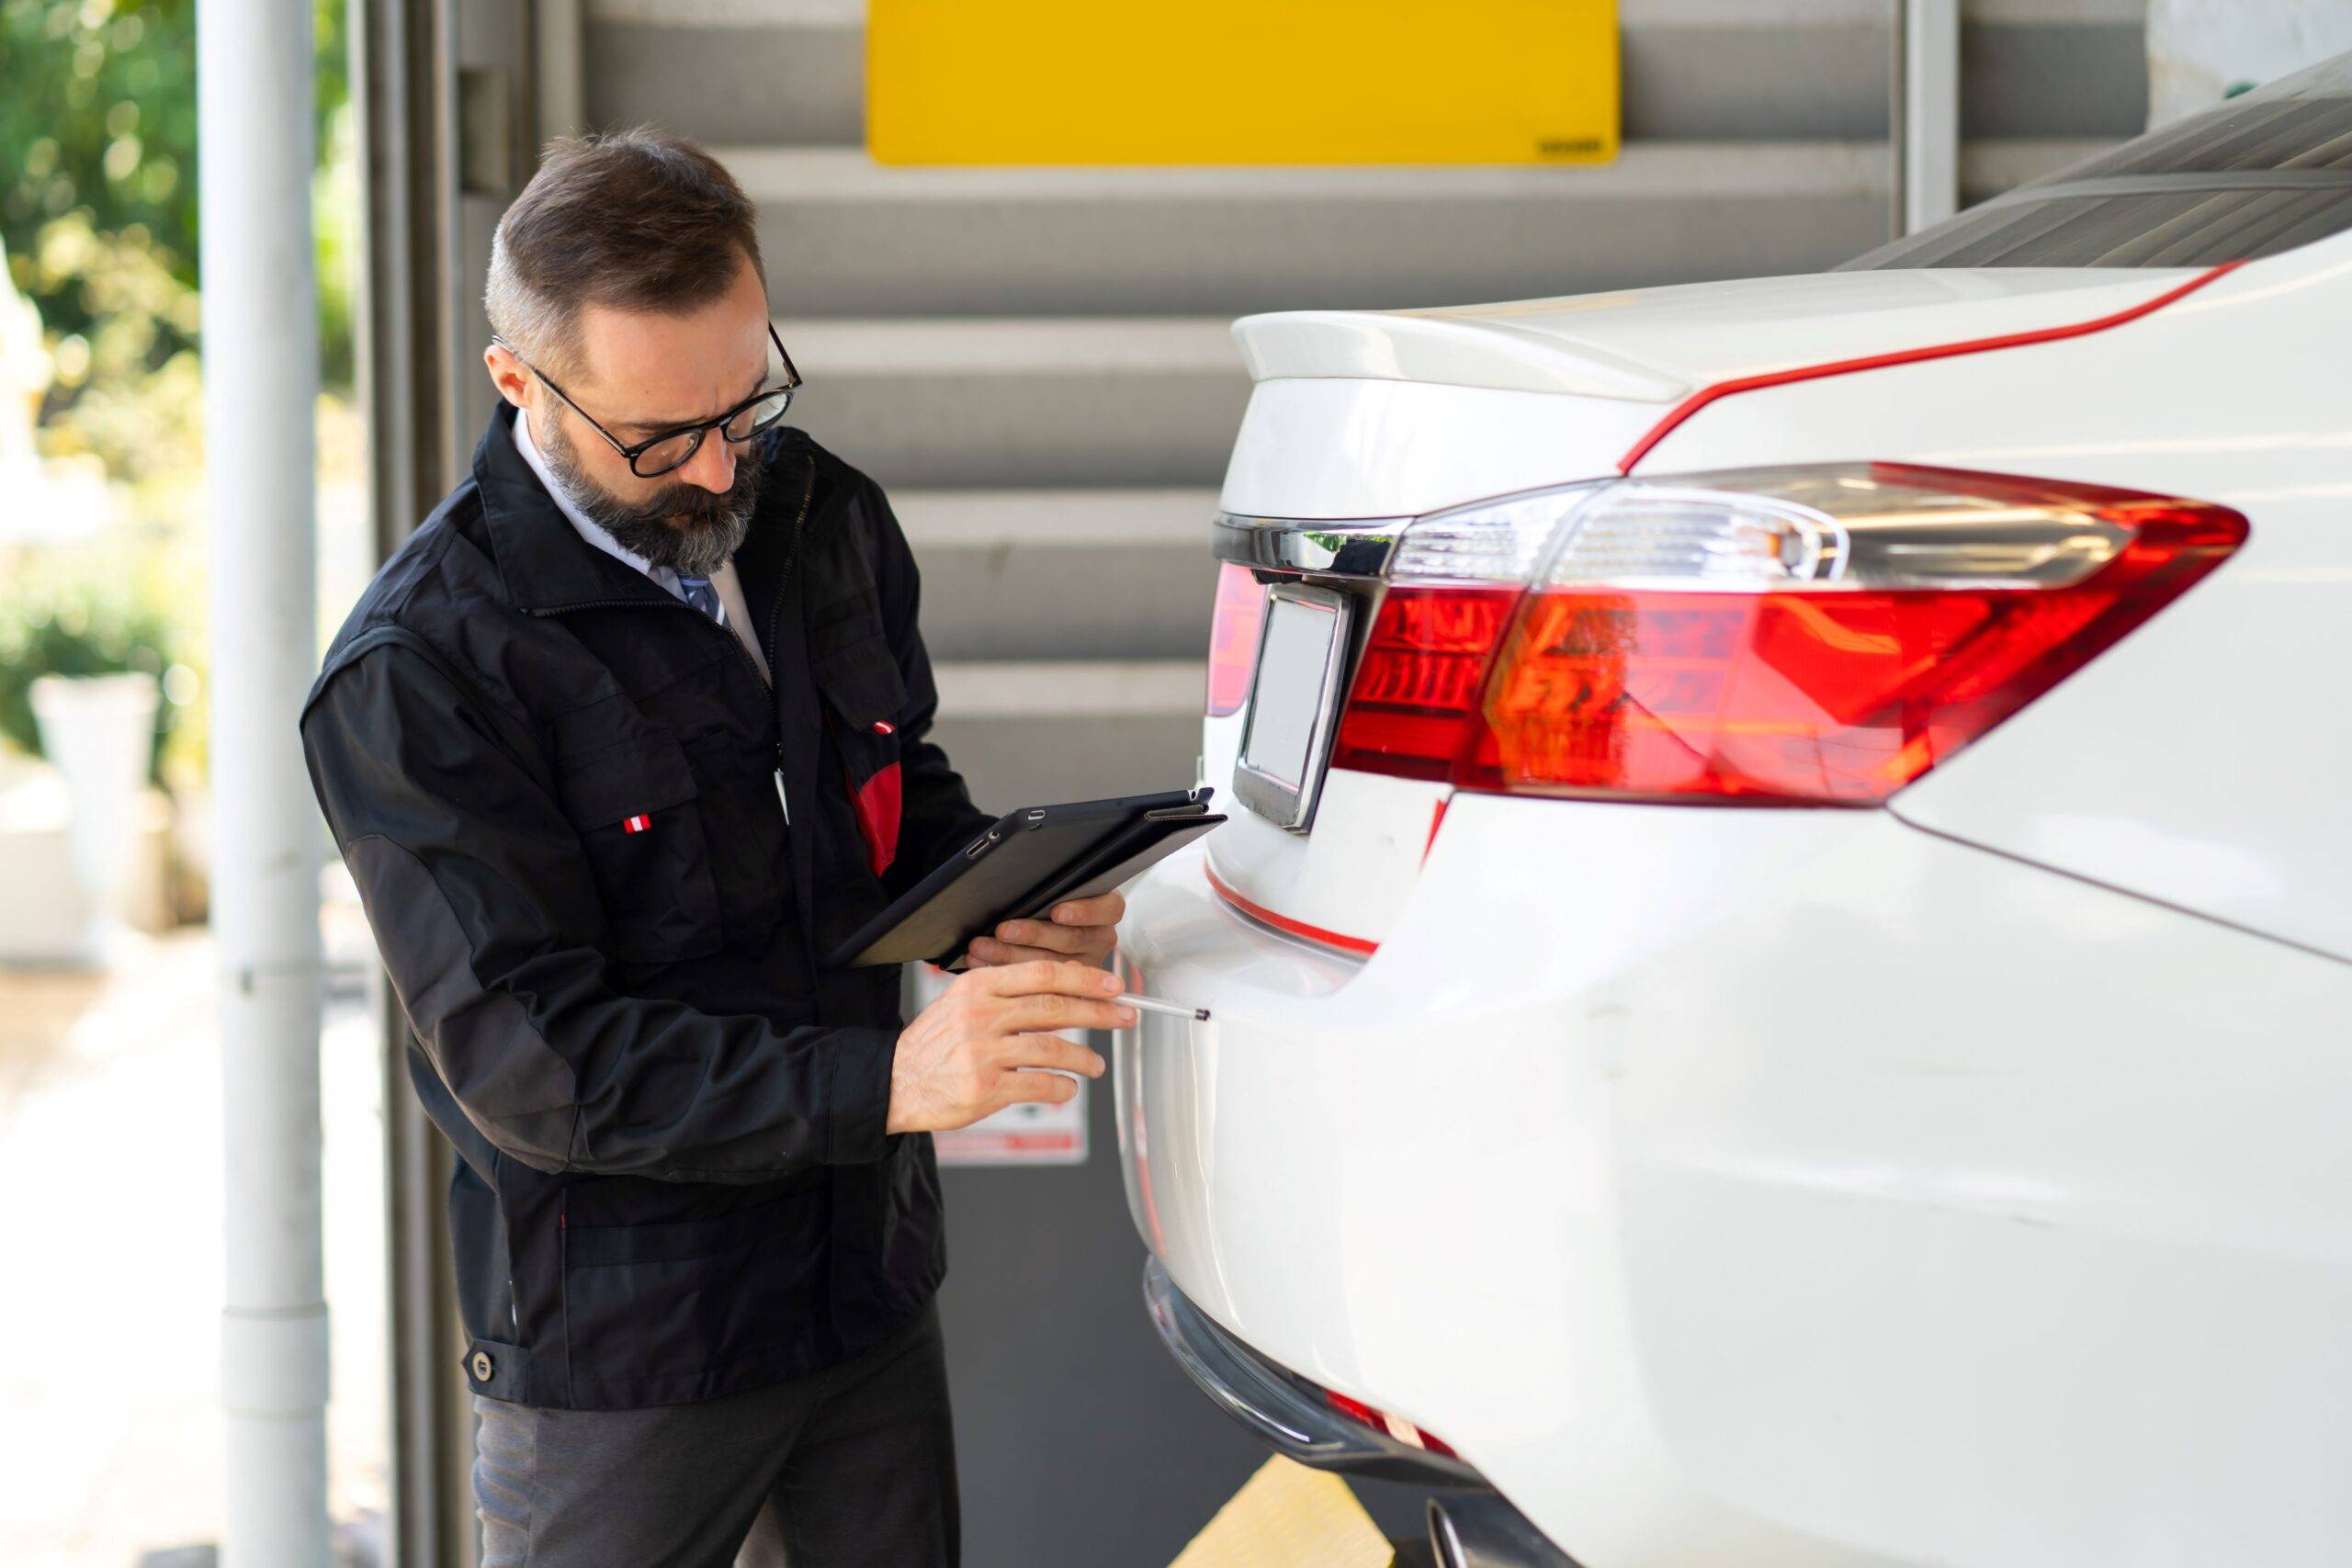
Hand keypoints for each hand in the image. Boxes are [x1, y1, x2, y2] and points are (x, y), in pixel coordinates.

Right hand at [885, 960, 1127, 1135]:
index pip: (1042, 973)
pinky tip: (1067, 1088)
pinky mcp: (985, 1087)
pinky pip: (1038, 1084)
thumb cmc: (936, 1044)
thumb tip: (1067, 996)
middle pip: (1054, 1006)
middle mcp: (981, 1015)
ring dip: (1083, 1057)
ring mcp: (983, 1052)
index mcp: (978, 987)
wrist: (897, 1082)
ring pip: (1052, 1048)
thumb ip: (1009, 997)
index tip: (1112, 985)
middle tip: (1124, 1016)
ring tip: (1096, 1065)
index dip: (1084, 977)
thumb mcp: (964, 1005)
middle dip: (1098, 1012)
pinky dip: (1061, 1087)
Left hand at [964, 890, 1124, 969]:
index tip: (1057, 912)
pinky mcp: (1064, 986)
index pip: (1108, 909)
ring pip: (1050, 963)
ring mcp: (1084, 965)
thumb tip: (1022, 883)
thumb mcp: (1058, 891)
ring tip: (983, 947)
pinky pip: (1035, 982)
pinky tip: (982, 963)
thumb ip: (1049, 891)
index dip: (1084, 911)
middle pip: (1071, 939)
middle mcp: (1100, 938)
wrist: (1046, 931)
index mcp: (1106, 909)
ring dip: (1010, 954)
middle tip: (1004, 930)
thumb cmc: (1049, 902)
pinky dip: (1004, 969)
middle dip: (1033, 934)